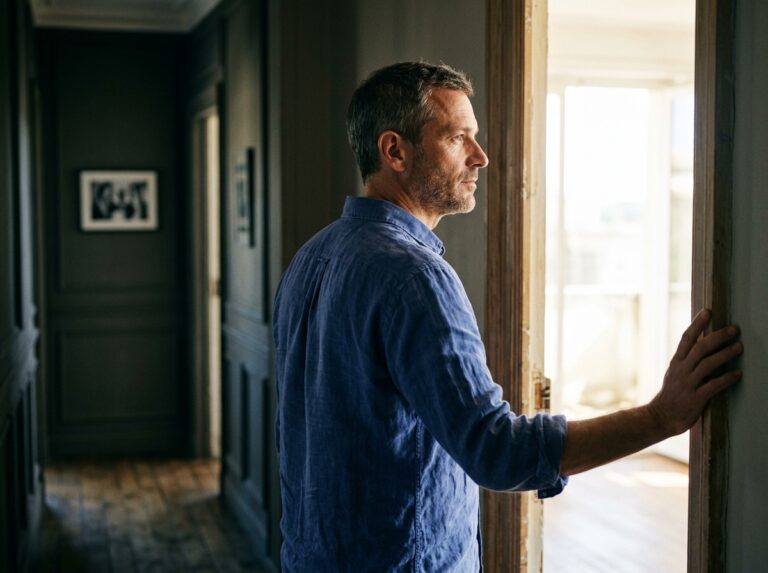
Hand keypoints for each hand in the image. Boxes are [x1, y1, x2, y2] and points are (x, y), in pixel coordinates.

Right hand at [648, 308, 742, 435]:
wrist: (660, 417)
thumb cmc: (671, 394)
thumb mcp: (675, 373)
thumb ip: (687, 361)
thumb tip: (704, 345)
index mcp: (676, 362)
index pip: (686, 338)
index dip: (697, 324)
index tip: (708, 311)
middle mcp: (681, 370)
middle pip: (700, 348)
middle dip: (718, 337)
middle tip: (734, 330)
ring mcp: (687, 384)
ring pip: (708, 364)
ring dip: (725, 354)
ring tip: (739, 347)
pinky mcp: (695, 398)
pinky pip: (713, 386)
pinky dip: (726, 379)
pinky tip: (738, 374)